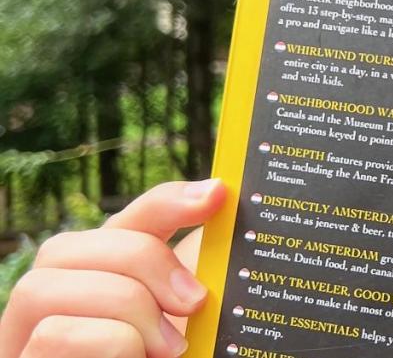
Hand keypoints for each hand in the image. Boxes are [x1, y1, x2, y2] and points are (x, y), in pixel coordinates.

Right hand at [0, 179, 224, 357]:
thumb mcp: (181, 332)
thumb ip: (186, 295)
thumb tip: (225, 218)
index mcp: (97, 291)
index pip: (122, 223)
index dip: (168, 201)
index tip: (219, 195)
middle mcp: (49, 313)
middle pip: (69, 245)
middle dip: (140, 261)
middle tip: (194, 304)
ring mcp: (22, 346)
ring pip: (43, 287)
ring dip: (123, 309)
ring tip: (167, 349)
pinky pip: (52, 337)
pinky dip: (110, 344)